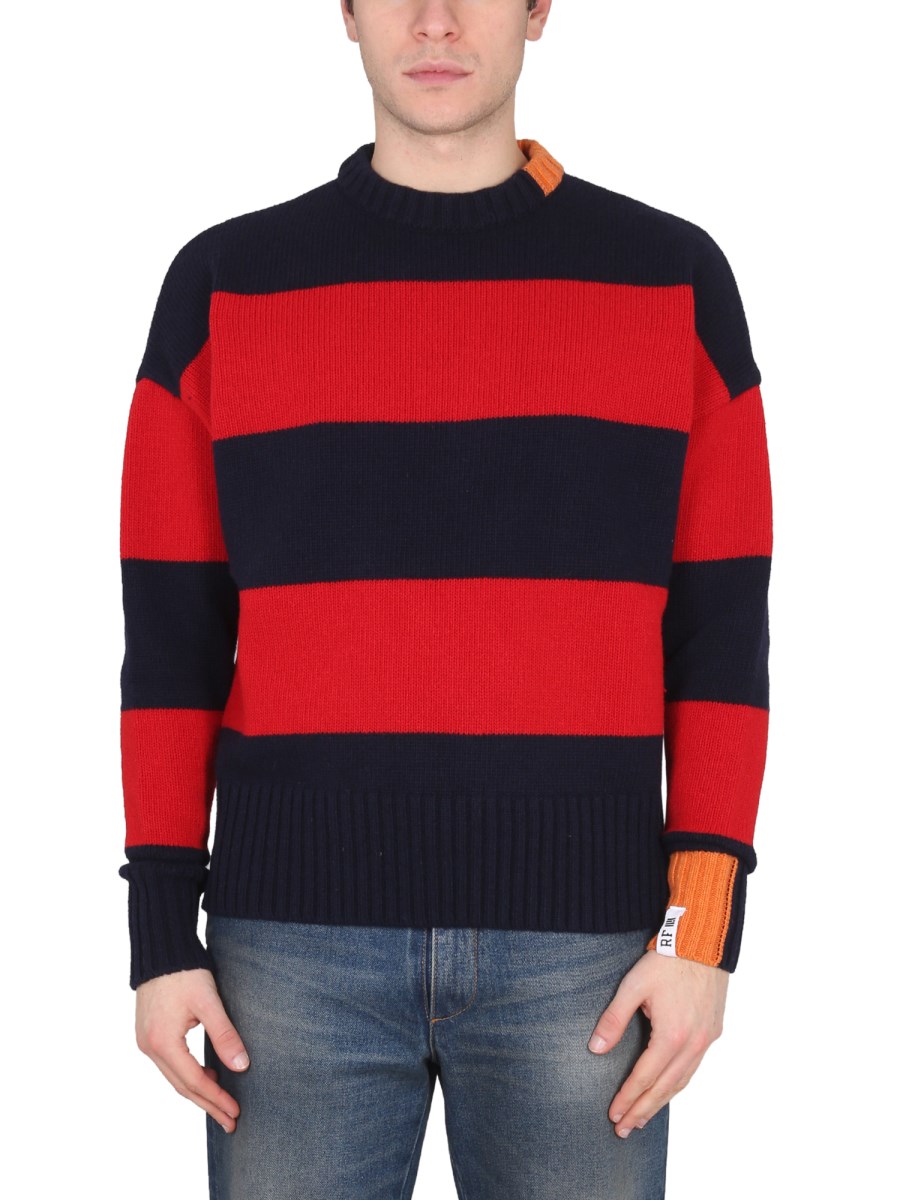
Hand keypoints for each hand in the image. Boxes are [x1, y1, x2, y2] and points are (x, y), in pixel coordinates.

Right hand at [133, 968, 250, 1132]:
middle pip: (182, 1086)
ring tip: (222, 1103)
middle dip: (208, 1104)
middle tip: (231, 1120)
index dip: (216, 1098)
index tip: (236, 1112)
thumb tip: (242, 1066)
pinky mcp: (148, 1034)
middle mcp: (149, 1047)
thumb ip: (224, 1034)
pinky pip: (169, 1064)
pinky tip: (206, 1076)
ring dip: (198, 1091)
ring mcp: (146, 1041)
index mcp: (163, 1042)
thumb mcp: (209, 1002)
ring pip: (174, 1077)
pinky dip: (188, 1075)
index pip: (193, 1081)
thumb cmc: (185, 971)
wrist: (161, 949)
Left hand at [587, 949, 727, 1137]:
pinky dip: (677, 1084)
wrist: (702, 943)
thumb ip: (614, 1020)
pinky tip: (666, 1090)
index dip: (627, 1098)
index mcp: (672, 1036)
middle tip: (624, 1130)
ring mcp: (706, 1041)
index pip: (644, 1077)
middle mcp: (692, 1045)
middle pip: (664, 1088)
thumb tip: (595, 1049)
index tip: (613, 1115)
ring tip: (642, 1118)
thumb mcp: (632, 987)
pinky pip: (693, 1069)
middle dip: (642, 1111)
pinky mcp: (712, 1032)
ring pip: (681, 1082)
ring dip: (660, 1102)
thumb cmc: (666, 962)